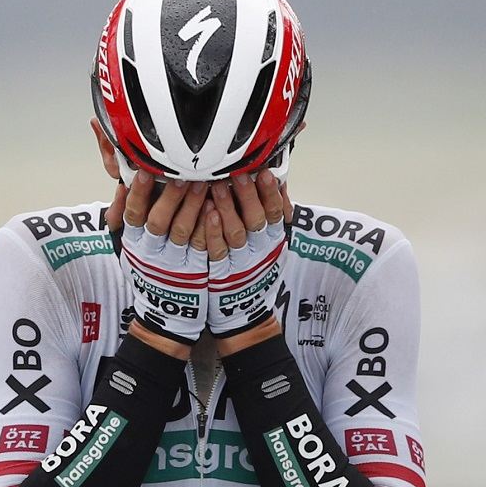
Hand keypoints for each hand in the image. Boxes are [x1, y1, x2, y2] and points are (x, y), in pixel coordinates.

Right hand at [119, 172, 209, 345]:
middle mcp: (152, 254)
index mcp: (134, 244)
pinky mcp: (197, 271)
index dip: (138, 193)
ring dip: (193, 205)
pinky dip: (210, 226)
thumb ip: (127, 221)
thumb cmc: (152, 274)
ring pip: (183, 231)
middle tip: (182, 173)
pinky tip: (217, 208)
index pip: (133, 214)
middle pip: (158, 220)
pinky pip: (203, 246)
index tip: (144, 171)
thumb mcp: (132, 250)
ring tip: (204, 183)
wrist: (168, 315)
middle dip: (170, 195)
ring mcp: (175, 264)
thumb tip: (122, 188)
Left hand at [204, 169, 288, 337]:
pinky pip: (217, 250)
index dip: (271, 193)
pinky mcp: (220, 274)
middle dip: (248, 195)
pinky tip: (207, 212)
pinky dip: (212, 231)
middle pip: (257, 220)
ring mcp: (240, 264)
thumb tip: (278, 182)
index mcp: (274, 241)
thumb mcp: (272, 245)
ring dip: (228, 208)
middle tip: (239, 173)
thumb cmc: (255, 272)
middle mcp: (260, 251)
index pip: (276, 213)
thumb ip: (273, 217)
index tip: (265, 172)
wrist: (243, 313)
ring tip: (218, 185)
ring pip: (236, 233)